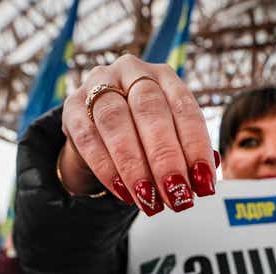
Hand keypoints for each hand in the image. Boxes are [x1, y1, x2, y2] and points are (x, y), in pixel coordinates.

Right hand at [59, 54, 216, 215]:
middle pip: (149, 110)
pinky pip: (88, 136)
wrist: (98, 129)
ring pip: (115, 121)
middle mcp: (131, 72)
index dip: (195, 146)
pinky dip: (106, 168)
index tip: (204, 182)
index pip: (184, 107)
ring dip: (134, 165)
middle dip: (165, 158)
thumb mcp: (169, 137)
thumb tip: (203, 181)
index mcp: (164, 76)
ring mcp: (98, 85)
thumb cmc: (142, 133)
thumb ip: (187, 155)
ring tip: (149, 199)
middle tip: (176, 194)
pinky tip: (122, 192)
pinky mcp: (72, 106)